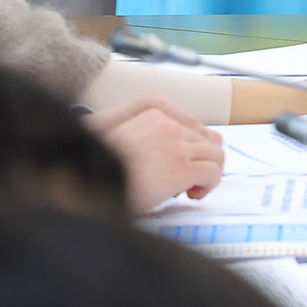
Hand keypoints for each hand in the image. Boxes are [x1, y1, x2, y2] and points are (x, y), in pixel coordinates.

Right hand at [84, 94, 224, 211]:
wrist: (90, 181)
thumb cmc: (99, 163)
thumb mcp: (115, 131)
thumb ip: (144, 130)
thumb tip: (165, 149)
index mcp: (152, 112)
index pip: (194, 123)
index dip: (193, 146)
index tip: (183, 162)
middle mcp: (167, 124)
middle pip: (208, 139)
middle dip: (200, 161)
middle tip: (186, 180)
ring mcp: (176, 145)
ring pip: (216, 154)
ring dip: (208, 173)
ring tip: (191, 188)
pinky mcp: (182, 167)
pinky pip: (213, 172)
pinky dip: (208, 185)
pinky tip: (192, 194)